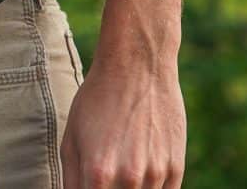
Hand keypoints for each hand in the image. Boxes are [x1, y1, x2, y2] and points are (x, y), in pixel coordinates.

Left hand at [60, 53, 185, 188]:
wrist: (137, 68)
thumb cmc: (97, 100)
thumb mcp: (70, 138)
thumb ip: (70, 180)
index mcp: (97, 173)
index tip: (88, 185)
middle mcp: (129, 179)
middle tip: (104, 176)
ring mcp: (155, 176)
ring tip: (120, 168)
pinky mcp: (175, 170)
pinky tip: (138, 175)